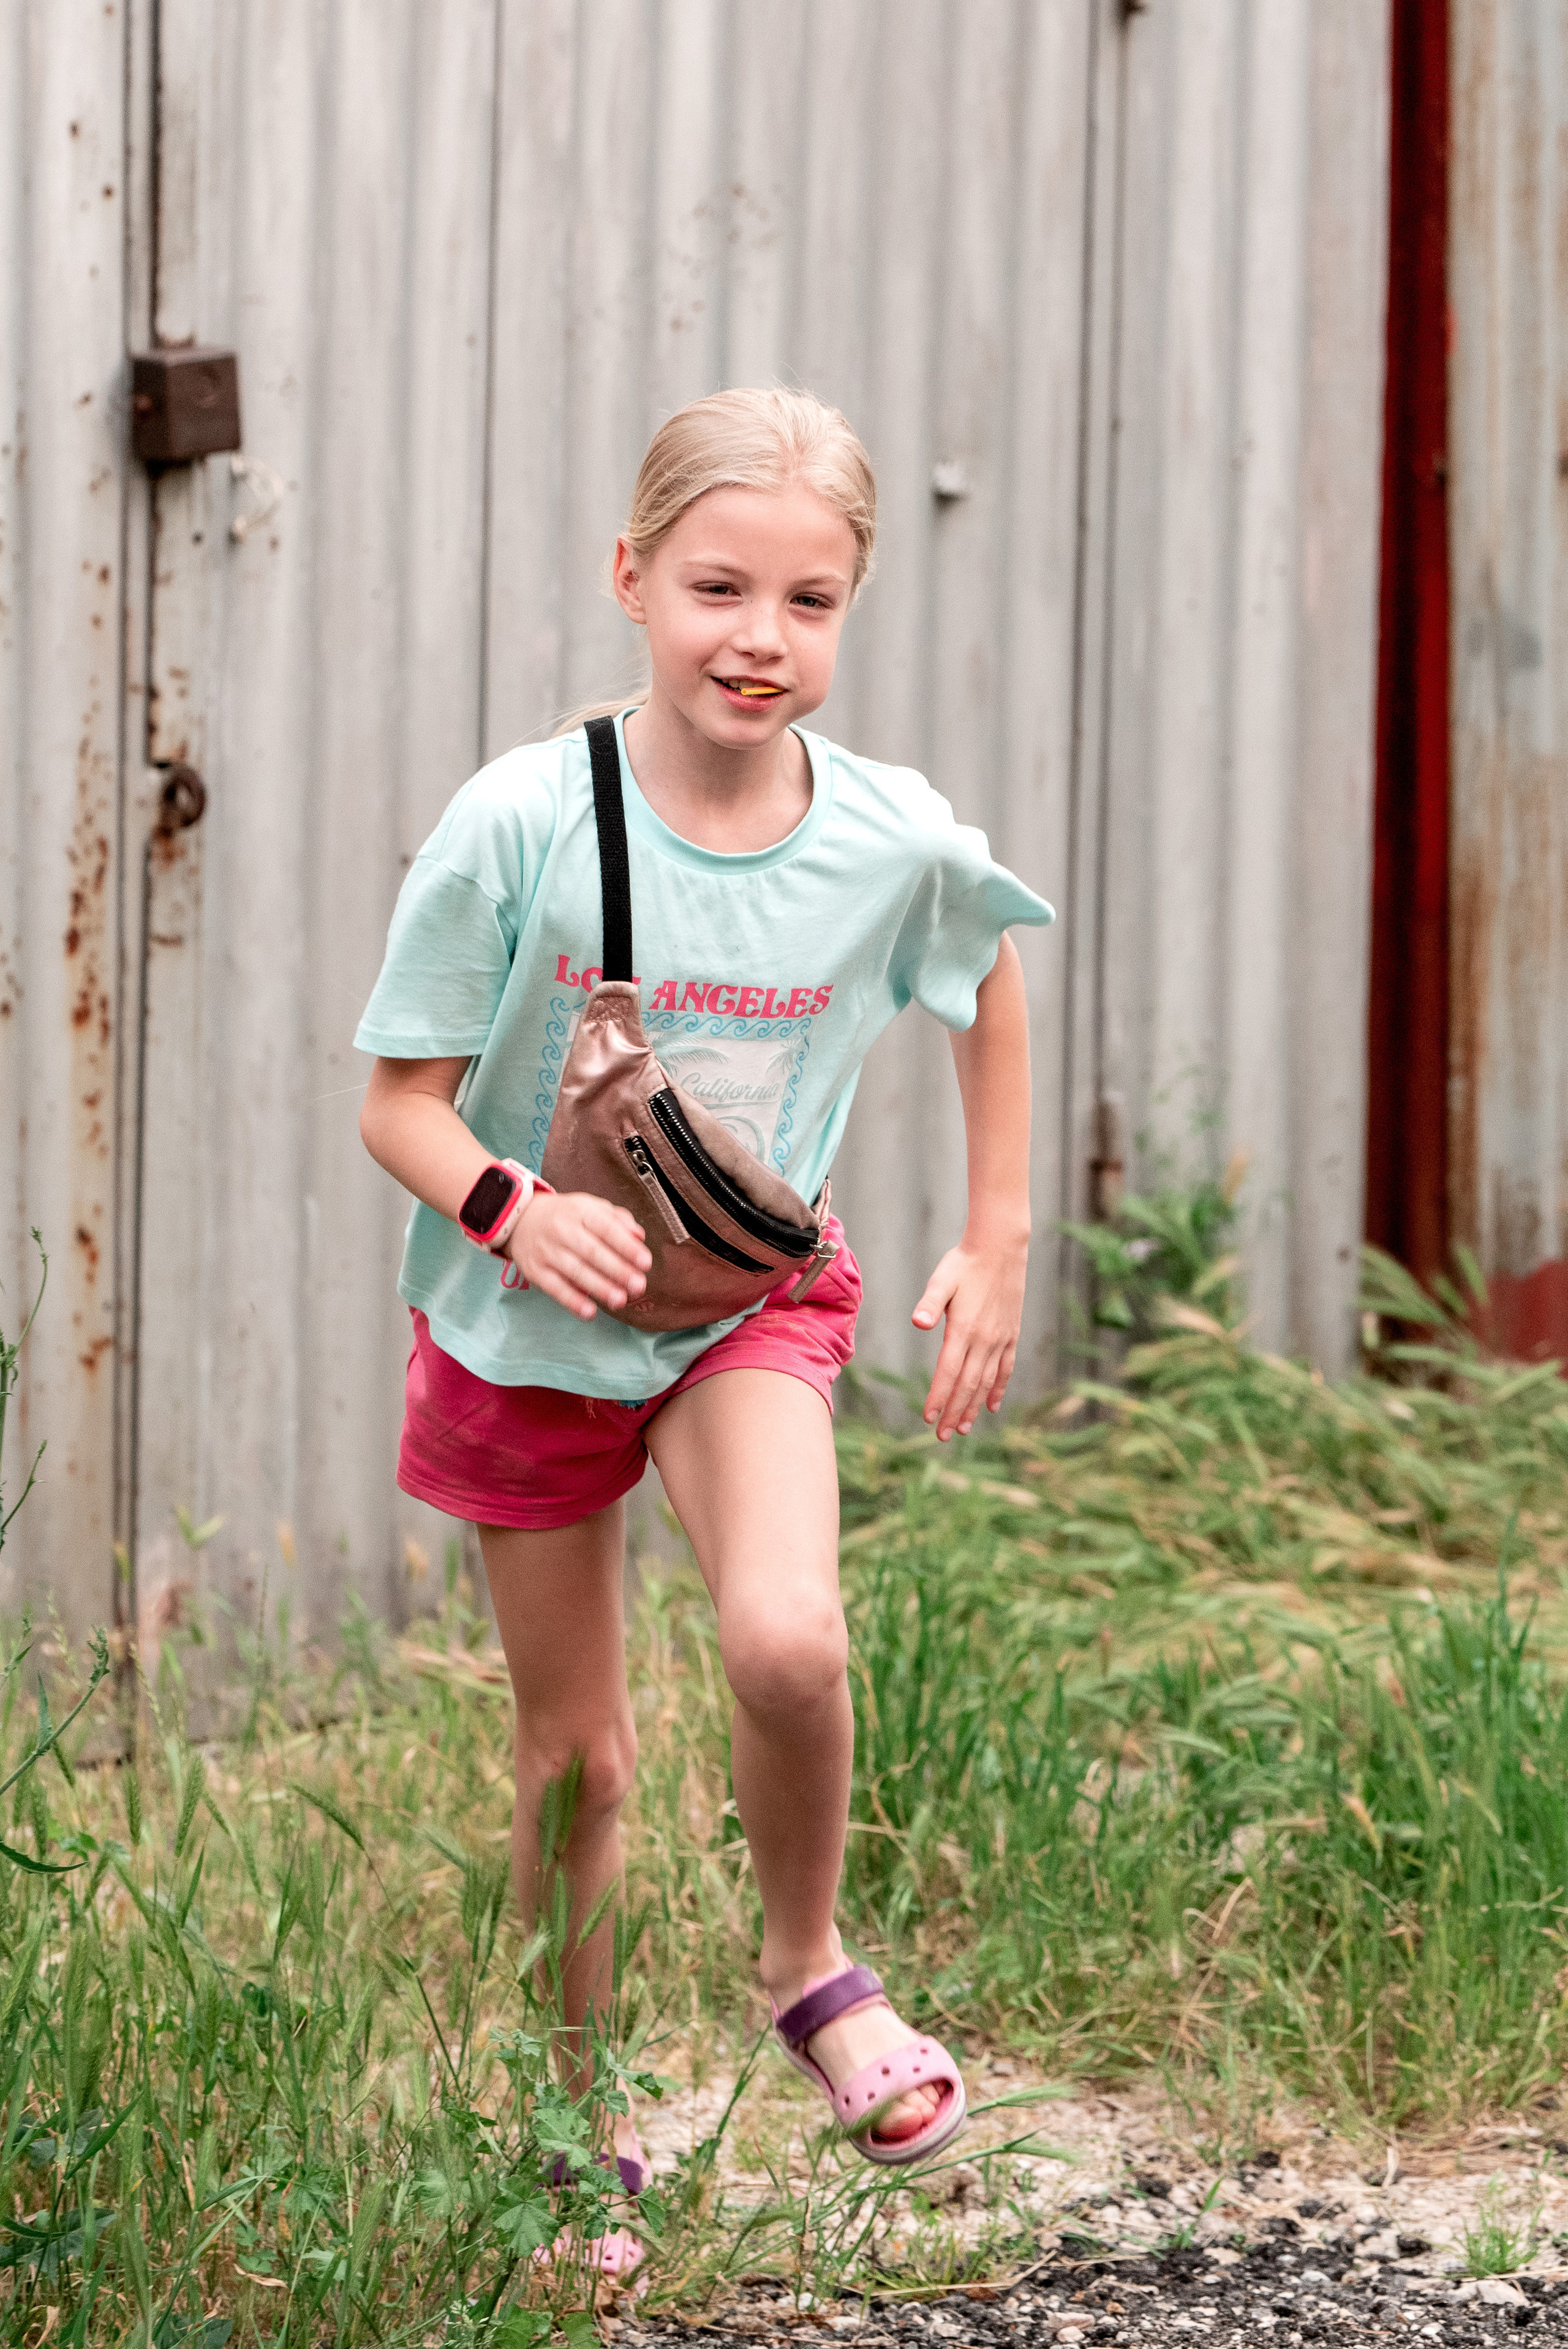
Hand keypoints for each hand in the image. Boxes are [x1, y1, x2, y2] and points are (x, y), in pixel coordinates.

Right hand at [507, 1192, 651, 1319]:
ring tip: (620, 1300)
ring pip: (575, 1271)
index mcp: (580, 1211)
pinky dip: (572, 1301)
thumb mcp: (591, 1207)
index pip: (606, 1228)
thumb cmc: (566, 1216)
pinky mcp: (535, 1271)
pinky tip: (590, 1312)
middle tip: (638, 1286)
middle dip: (617, 1270)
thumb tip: (639, 1237)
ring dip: (599, 1288)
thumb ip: (617, 1219)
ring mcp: (546, 1251)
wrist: (520, 1219)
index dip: (626, 1246)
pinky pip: (555, 1288)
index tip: (645, 1263)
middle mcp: (562, 1229)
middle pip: (592, 1252)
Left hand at [911, 1236, 1027, 1439]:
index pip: (949, 1372)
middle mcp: (985, 1339)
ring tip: (963, 1428)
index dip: (939, 1397)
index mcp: (964, 1329)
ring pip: (986, 1382)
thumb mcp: (942, 1279)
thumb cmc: (965, 1263)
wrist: (1001, 1248)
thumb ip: (930, 1303)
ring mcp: (1000, 1339)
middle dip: (953, 1412)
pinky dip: (998, 1389)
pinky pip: (1005, 1369)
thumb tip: (918, 1322)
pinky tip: (992, 1406)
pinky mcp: (1011, 1335)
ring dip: (974, 1406)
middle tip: (943, 1436)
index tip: (929, 1418)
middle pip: (967, 1384)